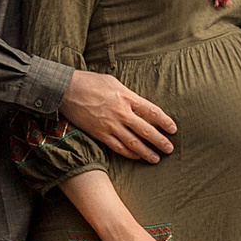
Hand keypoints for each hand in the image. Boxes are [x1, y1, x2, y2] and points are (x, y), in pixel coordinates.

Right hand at [61, 71, 176, 162]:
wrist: (67, 90)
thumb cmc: (91, 82)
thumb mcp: (114, 82)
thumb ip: (128, 95)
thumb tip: (139, 105)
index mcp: (127, 97)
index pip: (152, 112)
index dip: (165, 122)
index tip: (173, 129)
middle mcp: (122, 112)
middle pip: (146, 130)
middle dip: (160, 141)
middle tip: (169, 149)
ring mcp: (110, 125)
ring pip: (134, 143)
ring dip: (147, 152)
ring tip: (156, 158)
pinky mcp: (100, 133)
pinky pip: (118, 147)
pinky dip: (129, 153)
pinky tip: (137, 157)